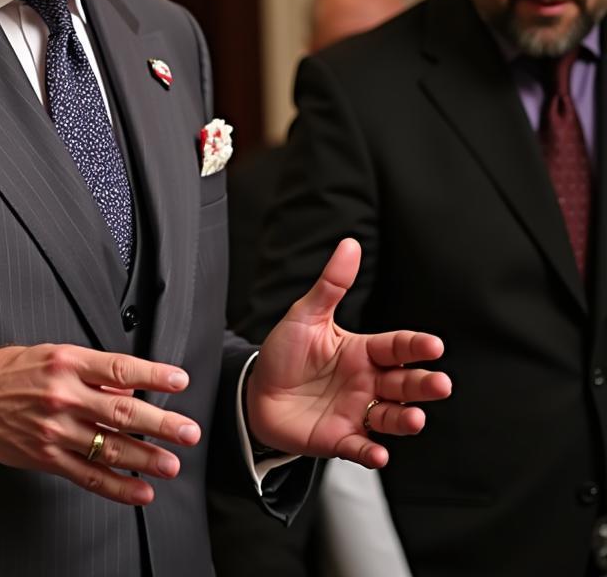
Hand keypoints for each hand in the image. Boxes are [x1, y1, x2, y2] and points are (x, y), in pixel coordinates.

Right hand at [0, 344, 200, 504]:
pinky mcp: (47, 457)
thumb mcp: (50, 354)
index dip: (153, 375)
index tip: (179, 380)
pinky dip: (117, 487)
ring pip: (109, 447)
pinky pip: (88, 475)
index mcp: (67, 362)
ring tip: (171, 465)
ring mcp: (55, 430)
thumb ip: (91, 370)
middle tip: (188, 432)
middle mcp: (63, 395)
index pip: (120, 368)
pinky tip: (139, 491)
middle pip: (122, 412)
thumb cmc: (6, 372)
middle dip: (161, 424)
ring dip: (146, 459)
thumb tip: (128, 386)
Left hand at [245, 237, 451, 468]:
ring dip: (405, 419)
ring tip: (413, 417)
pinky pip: (361, 447)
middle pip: (403, 383)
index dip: (414, 346)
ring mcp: (356, 411)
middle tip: (440, 384)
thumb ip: (332, 285)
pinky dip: (372, 452)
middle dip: (423, 385)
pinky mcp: (341, 438)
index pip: (396, 347)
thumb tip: (351, 244)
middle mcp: (366, 382)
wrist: (255, 391)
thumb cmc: (285, 352)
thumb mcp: (306, 316)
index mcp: (362, 352)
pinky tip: (379, 452)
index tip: (434, 345)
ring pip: (390, 416)